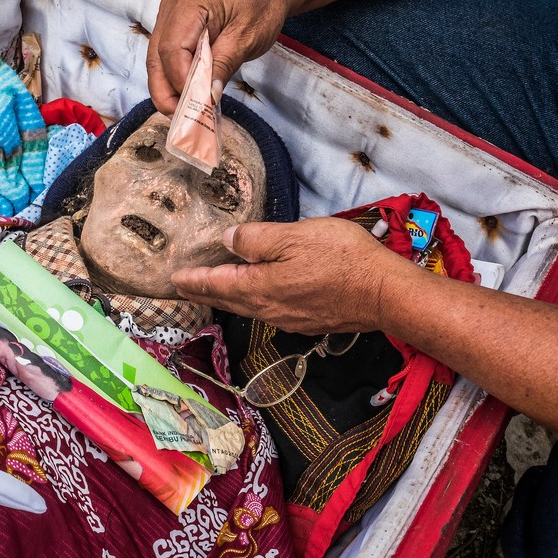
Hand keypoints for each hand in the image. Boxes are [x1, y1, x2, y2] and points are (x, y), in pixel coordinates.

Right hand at [146, 0, 289, 114]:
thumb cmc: (259, 8)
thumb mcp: (247, 38)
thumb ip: (224, 65)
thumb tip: (207, 96)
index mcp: (190, 3)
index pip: (172, 48)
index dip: (180, 80)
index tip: (196, 104)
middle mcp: (171, 9)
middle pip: (156, 57)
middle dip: (166, 91)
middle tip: (181, 119)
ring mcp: (168, 19)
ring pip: (156, 62)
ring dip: (166, 90)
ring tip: (182, 114)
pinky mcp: (172, 31)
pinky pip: (164, 60)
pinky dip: (172, 81)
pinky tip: (184, 99)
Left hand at [170, 218, 427, 333]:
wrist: (385, 294)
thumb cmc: (343, 259)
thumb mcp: (294, 236)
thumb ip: (257, 240)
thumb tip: (227, 241)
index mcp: (260, 287)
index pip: (216, 284)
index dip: (193, 280)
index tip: (172, 279)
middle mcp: (269, 309)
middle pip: (228, 301)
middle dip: (205, 292)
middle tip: (185, 287)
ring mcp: (290, 318)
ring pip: (248, 308)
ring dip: (228, 298)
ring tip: (216, 289)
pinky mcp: (308, 321)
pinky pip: (270, 311)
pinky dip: (253, 302)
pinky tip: (258, 295)